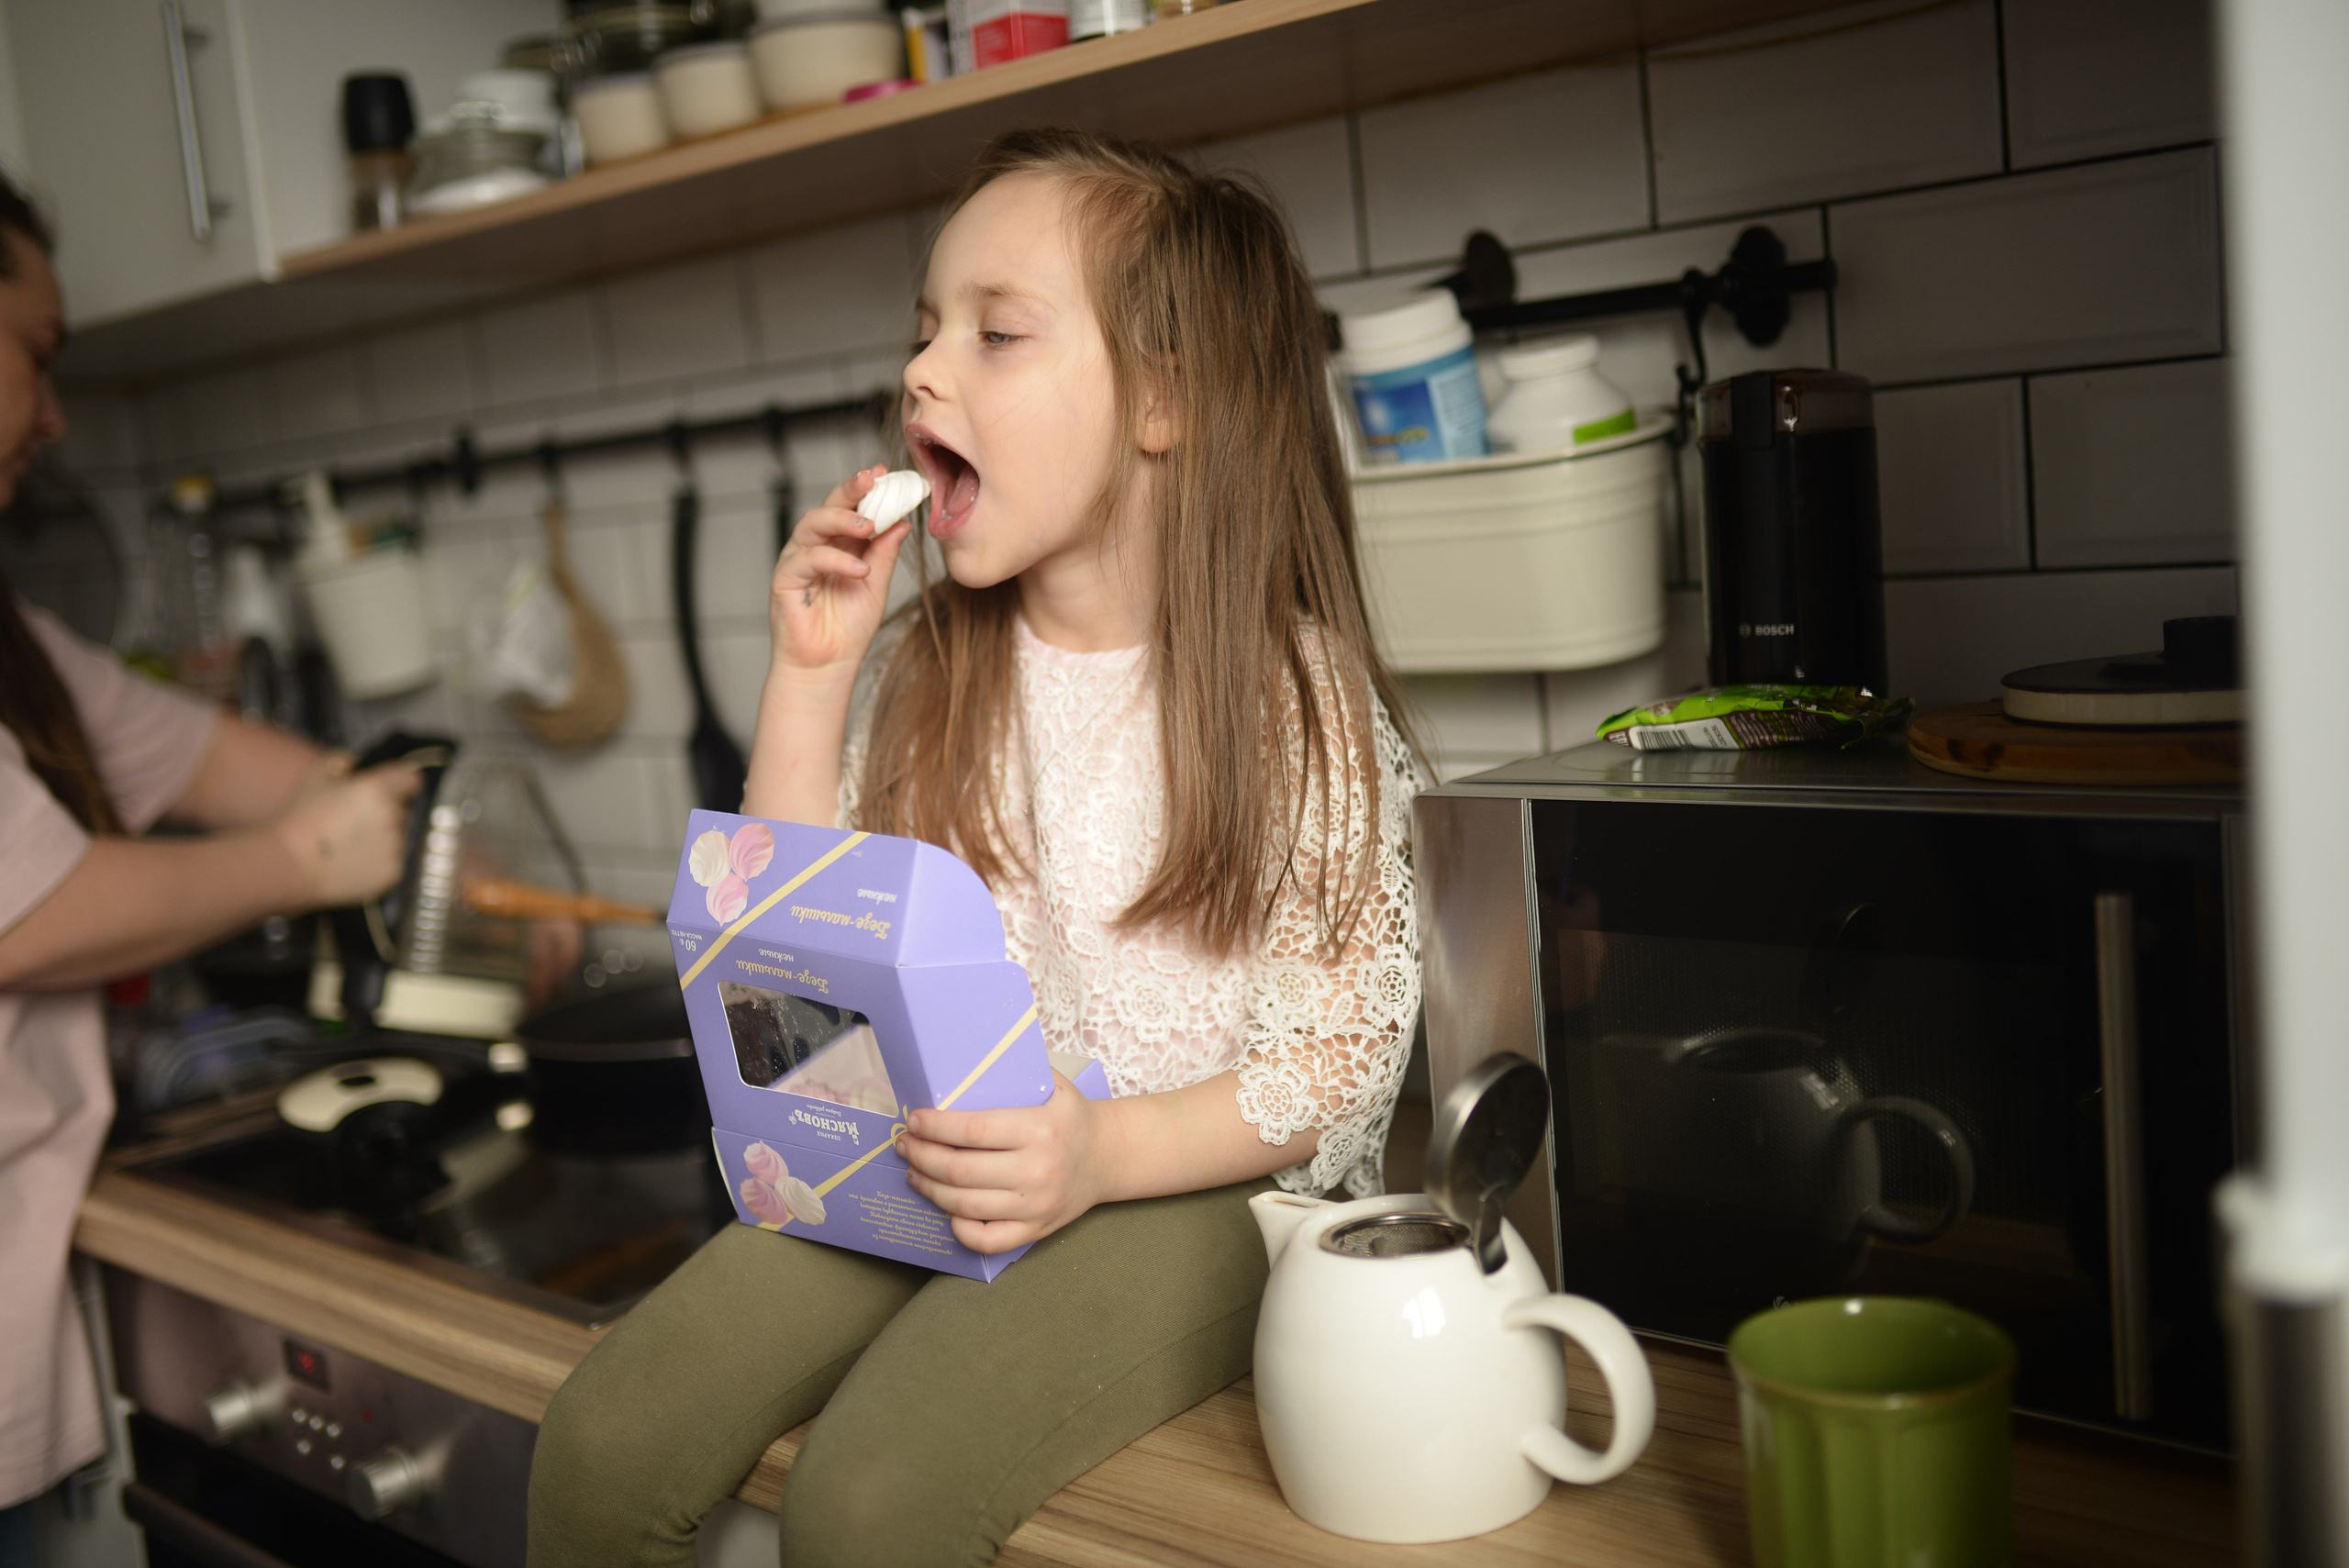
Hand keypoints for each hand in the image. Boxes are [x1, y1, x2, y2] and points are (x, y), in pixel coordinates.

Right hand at [269, 754, 419, 907]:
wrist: (291, 865)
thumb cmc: (300, 817)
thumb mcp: (313, 777)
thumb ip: (337, 760)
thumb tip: (353, 762)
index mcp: (379, 789)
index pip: (410, 779)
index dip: (402, 782)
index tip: (393, 787)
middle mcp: (393, 817)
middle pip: (402, 810)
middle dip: (387, 812)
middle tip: (357, 820)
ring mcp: (395, 847)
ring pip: (398, 837)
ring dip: (384, 837)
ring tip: (351, 843)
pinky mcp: (393, 872)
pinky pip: (394, 861)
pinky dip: (380, 861)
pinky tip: (354, 861)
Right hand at [769, 466, 913, 680]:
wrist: (826, 668)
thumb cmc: (848, 630)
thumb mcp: (876, 586)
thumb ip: (884, 554)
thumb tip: (902, 521)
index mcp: (838, 546)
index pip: (850, 509)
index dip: (865, 490)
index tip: (886, 474)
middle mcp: (816, 547)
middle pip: (828, 507)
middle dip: (850, 490)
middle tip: (873, 480)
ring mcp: (798, 561)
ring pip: (812, 524)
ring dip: (842, 519)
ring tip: (869, 526)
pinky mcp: (784, 579)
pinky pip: (808, 559)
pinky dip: (836, 560)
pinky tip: (859, 570)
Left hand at [896, 1072, 1111, 1253]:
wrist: (1108, 1157)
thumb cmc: (1071, 1117)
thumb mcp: (1053, 1084)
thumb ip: (1014, 1071)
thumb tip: (962, 1062)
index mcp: (1040, 1129)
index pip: (974, 1130)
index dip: (936, 1127)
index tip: (914, 1120)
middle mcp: (1038, 1171)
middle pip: (961, 1170)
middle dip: (922, 1156)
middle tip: (905, 1145)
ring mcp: (1036, 1206)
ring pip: (965, 1206)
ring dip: (930, 1188)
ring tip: (915, 1171)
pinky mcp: (1036, 1230)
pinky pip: (987, 1240)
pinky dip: (959, 1228)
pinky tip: (946, 1209)